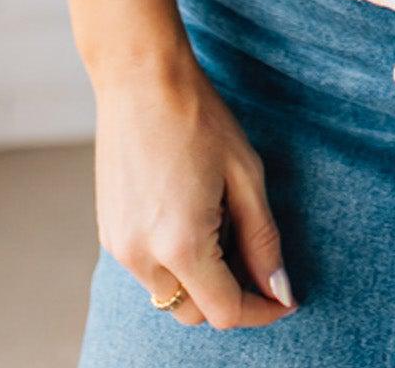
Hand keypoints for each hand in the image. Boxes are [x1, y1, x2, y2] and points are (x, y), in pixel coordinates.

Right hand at [92, 49, 298, 326]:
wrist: (141, 80)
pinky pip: (149, 270)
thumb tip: (280, 290)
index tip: (285, 299)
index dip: (261, 311)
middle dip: (231, 297)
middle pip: (194, 313)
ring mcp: (118, 248)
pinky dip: (176, 262)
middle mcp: (142, 257)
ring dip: (202, 279)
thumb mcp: (246, 176)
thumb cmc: (198, 118)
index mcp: (180, 244)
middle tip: (258, 258)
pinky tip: (195, 215)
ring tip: (224, 223)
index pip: (225, 311)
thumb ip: (263, 240)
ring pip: (170, 294)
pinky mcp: (109, 234)